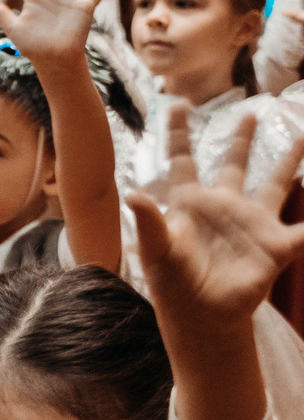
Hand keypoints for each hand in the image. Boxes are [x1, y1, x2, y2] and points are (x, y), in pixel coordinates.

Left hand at [124, 105, 303, 332]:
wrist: (200, 315)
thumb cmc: (172, 283)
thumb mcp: (156, 250)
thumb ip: (149, 222)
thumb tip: (132, 193)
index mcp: (190, 203)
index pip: (182, 159)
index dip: (178, 132)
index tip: (177, 104)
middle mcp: (224, 206)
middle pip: (234, 164)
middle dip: (241, 140)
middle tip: (249, 113)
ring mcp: (252, 224)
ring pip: (276, 185)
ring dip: (289, 163)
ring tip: (301, 136)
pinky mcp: (276, 246)